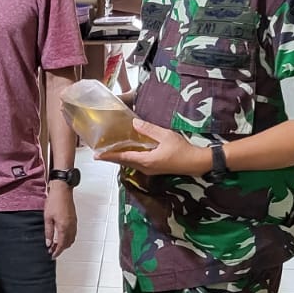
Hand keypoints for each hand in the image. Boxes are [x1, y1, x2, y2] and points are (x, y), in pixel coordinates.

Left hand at [44, 182, 77, 258]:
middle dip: (61, 249)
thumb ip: (48, 232)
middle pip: (68, 243)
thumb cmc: (54, 201)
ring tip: (57, 245)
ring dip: (65, 244)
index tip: (52, 255)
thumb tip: (48, 243)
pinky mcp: (74, 219)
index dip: (57, 251)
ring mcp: (74, 223)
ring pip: (72, 238)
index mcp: (64, 227)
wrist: (62, 190)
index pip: (61, 244)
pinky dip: (69, 238)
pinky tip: (63, 236)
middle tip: (53, 251)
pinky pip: (73, 233)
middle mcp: (71, 226)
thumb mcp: (47, 218)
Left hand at [97, 119, 211, 176]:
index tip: (97, 155)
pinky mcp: (154, 168)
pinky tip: (128, 152)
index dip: (109, 156)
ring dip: (120, 158)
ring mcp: (150, 169)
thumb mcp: (166, 136)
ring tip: (110, 152)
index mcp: (147, 160)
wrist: (196, 162)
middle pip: (124, 162)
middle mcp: (146, 167)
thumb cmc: (183, 150)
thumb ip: (149, 129)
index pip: (123, 157)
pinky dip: (130, 158)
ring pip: (130, 164)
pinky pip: (137, 164)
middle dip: (111, 157)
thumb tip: (134, 123)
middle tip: (99, 153)